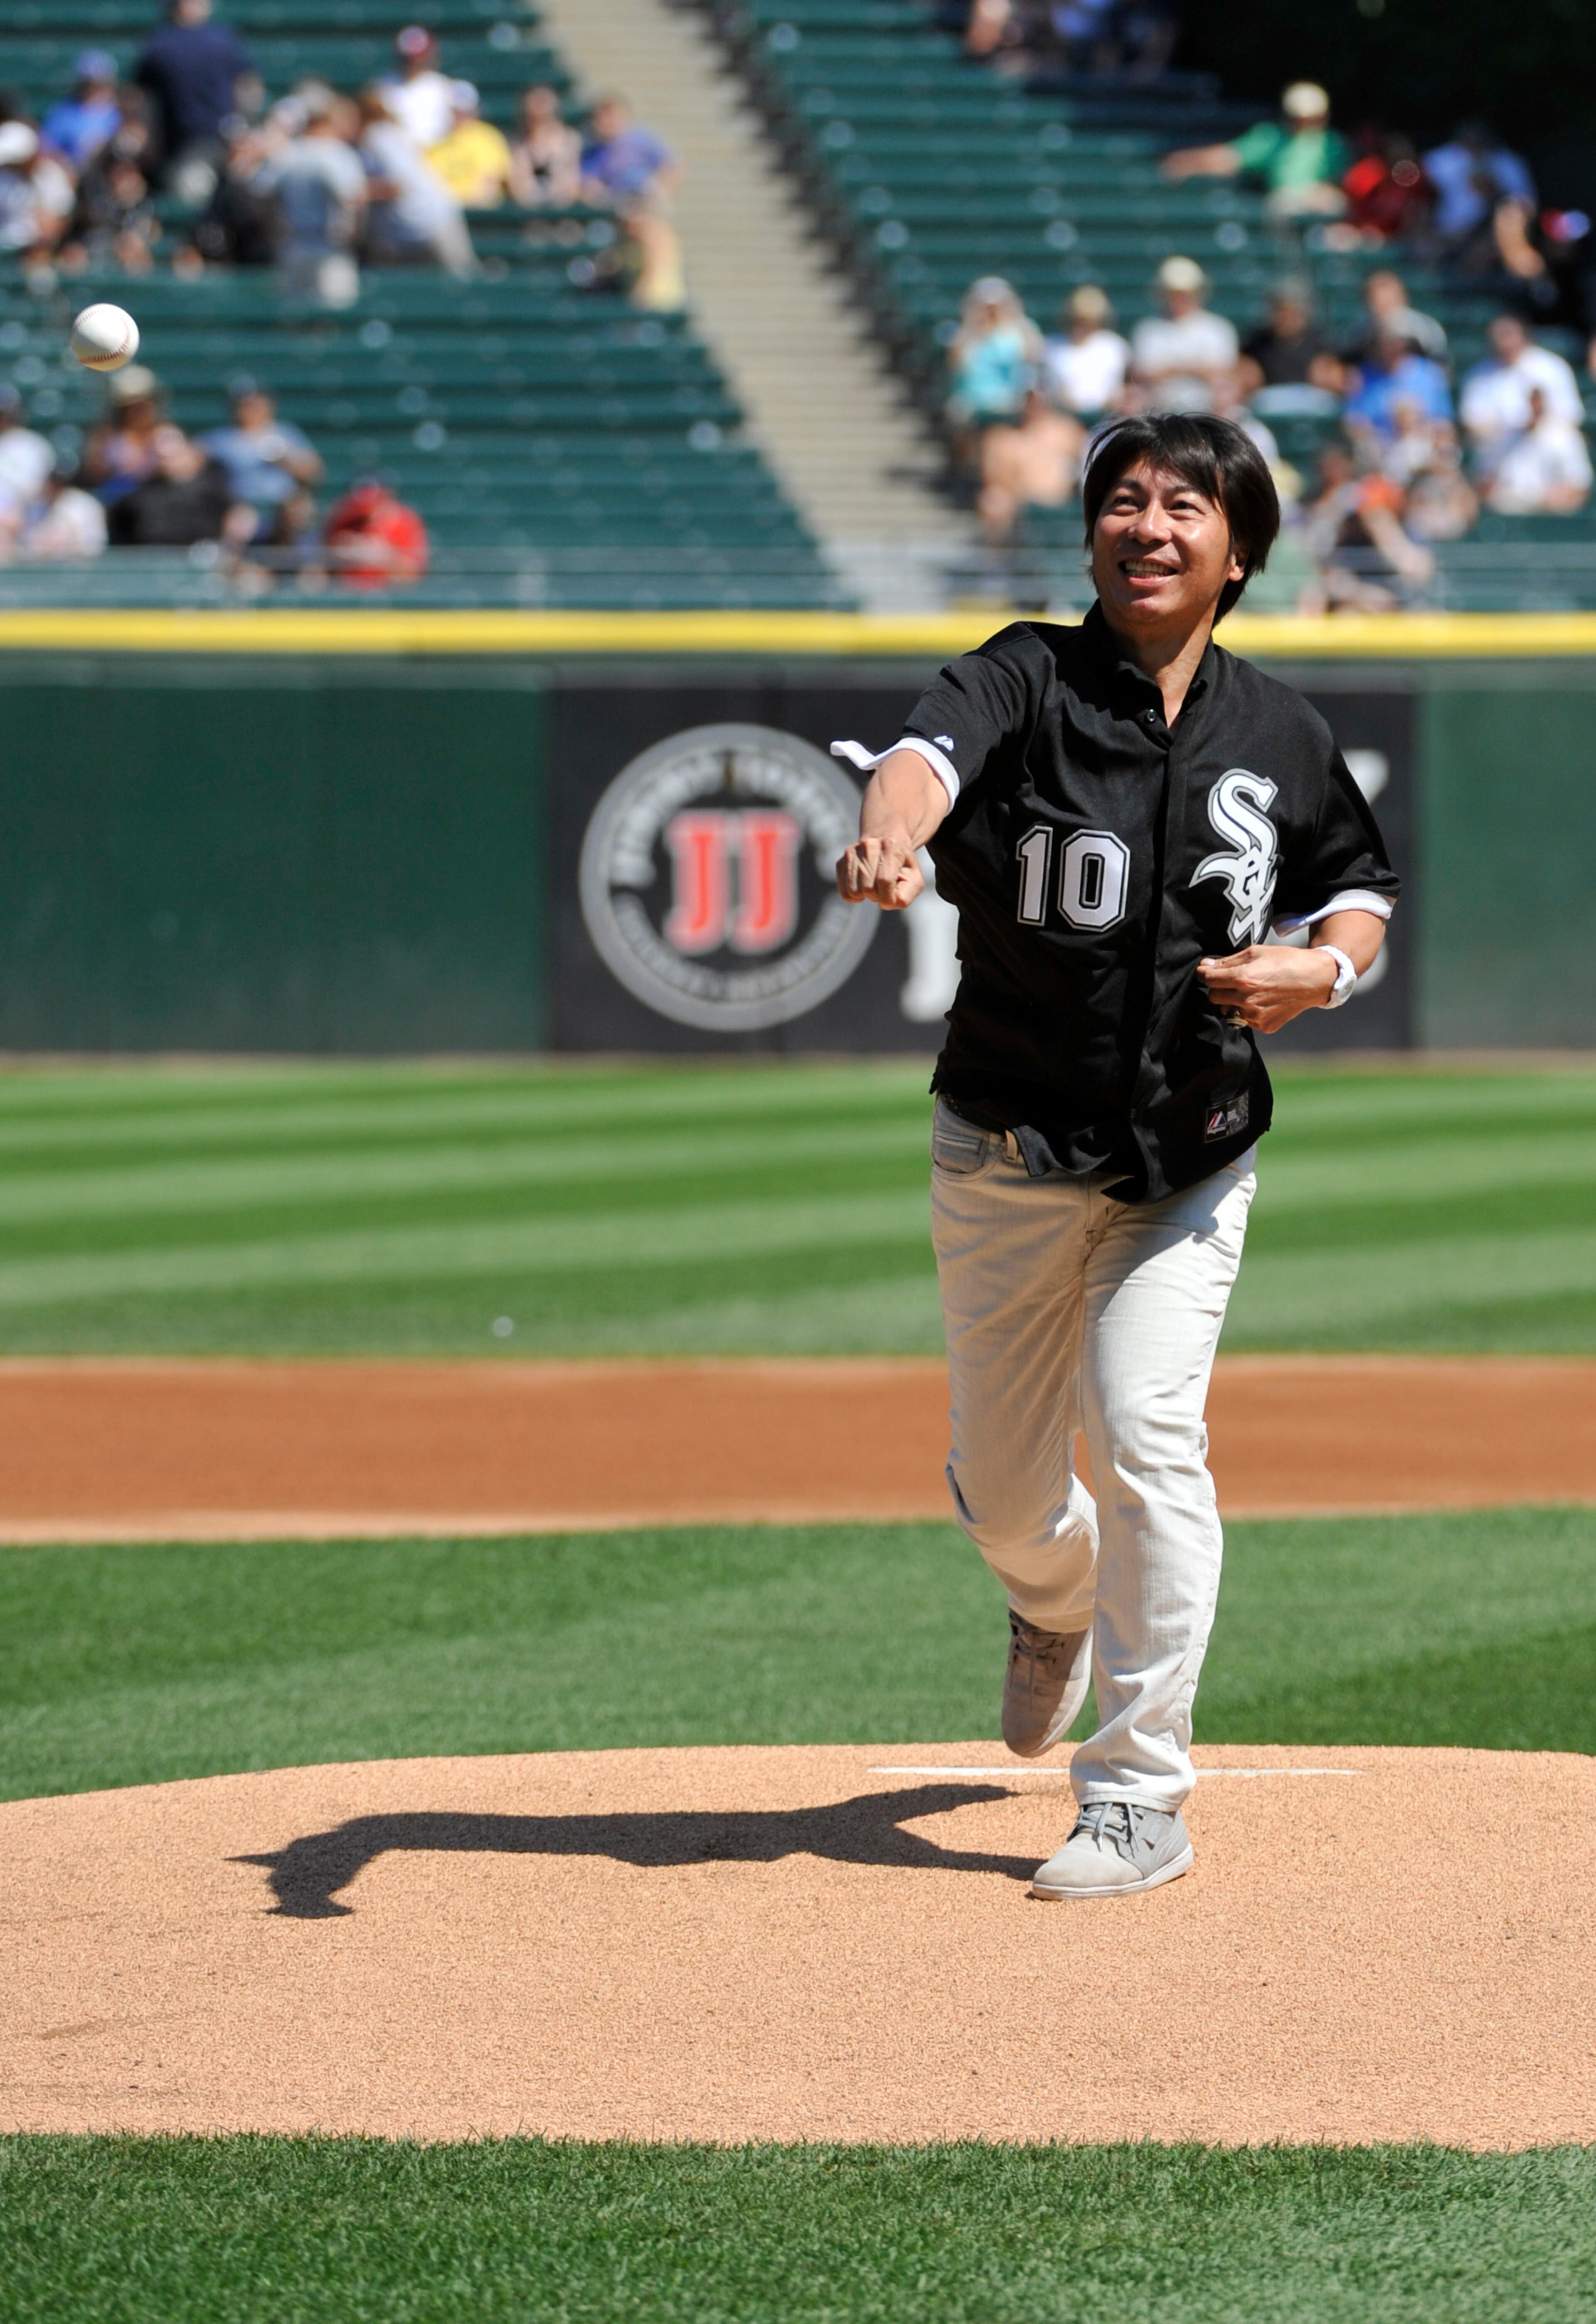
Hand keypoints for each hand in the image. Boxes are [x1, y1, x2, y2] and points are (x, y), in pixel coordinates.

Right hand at [835, 832, 923, 909]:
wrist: (886, 841)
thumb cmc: (902, 865)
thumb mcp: (914, 878)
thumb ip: (906, 894)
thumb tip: (887, 902)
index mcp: (891, 846)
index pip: (884, 880)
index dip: (888, 896)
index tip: (892, 897)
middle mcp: (869, 845)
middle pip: (868, 889)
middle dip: (877, 895)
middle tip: (883, 887)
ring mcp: (852, 852)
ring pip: (854, 891)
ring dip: (865, 895)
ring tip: (873, 884)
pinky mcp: (841, 861)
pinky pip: (845, 892)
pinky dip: (855, 895)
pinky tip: (863, 884)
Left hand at [1197, 944, 1336, 1033]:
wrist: (1314, 979)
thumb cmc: (1286, 961)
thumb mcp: (1256, 952)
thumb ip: (1228, 961)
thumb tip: (1205, 966)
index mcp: (1243, 979)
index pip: (1208, 979)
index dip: (1205, 973)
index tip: (1206, 971)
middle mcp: (1246, 1000)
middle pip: (1214, 997)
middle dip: (1219, 988)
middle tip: (1232, 980)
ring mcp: (1255, 1016)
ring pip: (1227, 1010)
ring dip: (1232, 1001)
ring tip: (1250, 991)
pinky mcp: (1263, 1026)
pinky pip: (1244, 1020)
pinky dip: (1247, 1011)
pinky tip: (1262, 1000)